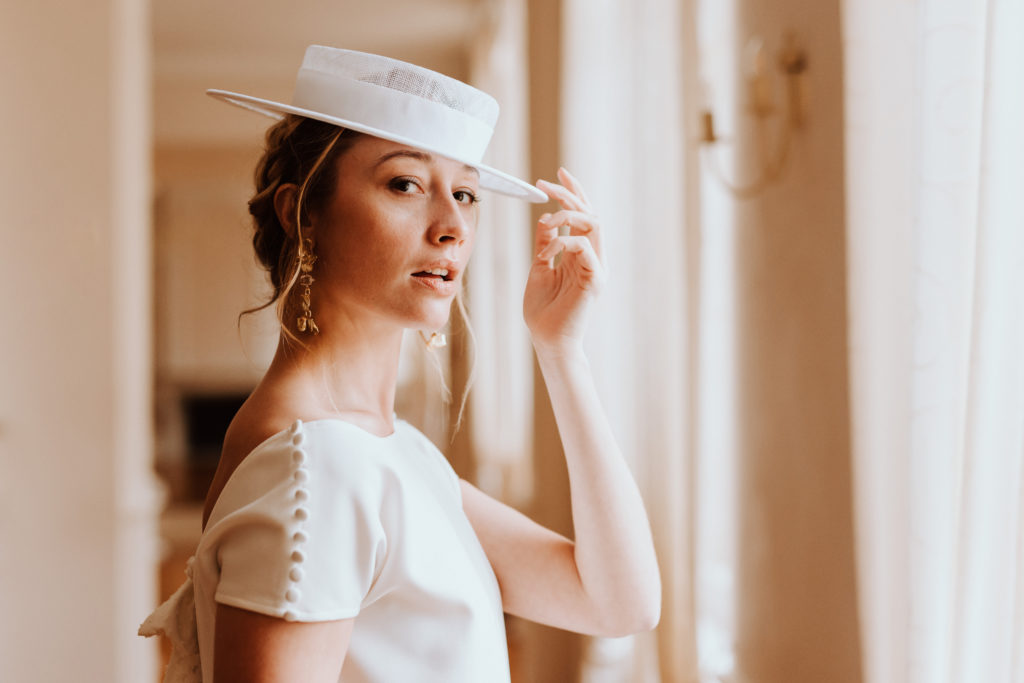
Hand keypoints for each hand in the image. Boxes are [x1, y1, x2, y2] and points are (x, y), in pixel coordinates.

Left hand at [523, 168, 605, 352]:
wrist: (548, 341)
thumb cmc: (543, 311)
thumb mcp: (540, 268)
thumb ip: (545, 244)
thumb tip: (545, 219)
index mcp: (581, 254)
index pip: (582, 216)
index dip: (573, 193)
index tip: (558, 174)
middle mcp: (593, 257)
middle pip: (590, 213)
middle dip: (569, 193)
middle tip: (547, 183)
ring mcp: (597, 267)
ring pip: (593, 223)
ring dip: (566, 215)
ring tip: (547, 222)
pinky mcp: (595, 279)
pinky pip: (585, 246)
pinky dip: (563, 242)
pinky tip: (546, 253)